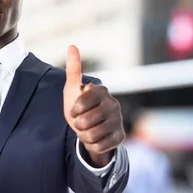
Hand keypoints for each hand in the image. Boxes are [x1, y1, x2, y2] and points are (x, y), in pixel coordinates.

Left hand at [63, 45, 123, 165]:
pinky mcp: (120, 136)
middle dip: (77, 125)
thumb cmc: (80, 106)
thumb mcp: (72, 88)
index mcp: (101, 90)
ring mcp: (118, 120)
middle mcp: (113, 104)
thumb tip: (72, 45)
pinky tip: (96, 138)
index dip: (73, 111)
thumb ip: (73, 69)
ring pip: (91, 136)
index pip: (80, 105)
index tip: (75, 110)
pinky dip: (92, 145)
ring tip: (87, 129)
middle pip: (84, 122)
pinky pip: (98, 146)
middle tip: (81, 122)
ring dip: (84, 136)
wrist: (90, 128)